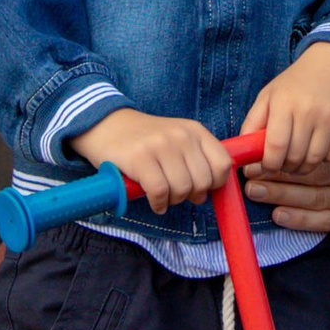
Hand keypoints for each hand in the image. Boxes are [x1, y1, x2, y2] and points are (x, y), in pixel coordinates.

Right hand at [77, 106, 229, 209]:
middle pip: (202, 182)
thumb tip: (208, 192)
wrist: (106, 125)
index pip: (223, 164)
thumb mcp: (177, 139)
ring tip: (163, 196)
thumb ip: (196, 159)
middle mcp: (181, 135)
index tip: (201, 188)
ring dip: (173, 201)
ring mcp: (160, 145)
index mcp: (195, 130)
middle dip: (191, 195)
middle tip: (177, 193)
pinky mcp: (140, 158)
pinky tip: (154, 202)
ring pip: (182, 189)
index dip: (215, 183)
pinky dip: (158, 204)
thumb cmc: (145, 140)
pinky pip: (160, 192)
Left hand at [241, 39, 329, 173]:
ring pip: (314, 161)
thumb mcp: (269, 95)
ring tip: (298, 157)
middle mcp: (309, 110)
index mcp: (284, 102)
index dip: (269, 164)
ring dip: (303, 166)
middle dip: (285, 167)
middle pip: (294, 158)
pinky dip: (323, 158)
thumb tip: (244, 154)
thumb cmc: (296, 83)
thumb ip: (252, 124)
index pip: (275, 147)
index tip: (267, 166)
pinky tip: (318, 145)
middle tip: (283, 162)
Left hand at [250, 135, 329, 234]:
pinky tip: (279, 214)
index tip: (254, 160)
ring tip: (256, 193)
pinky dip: (302, 220)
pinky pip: (328, 220)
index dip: (281, 155)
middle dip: (279, 178)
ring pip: (319, 198)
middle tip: (251, 178)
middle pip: (318, 174)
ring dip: (284, 198)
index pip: (317, 149)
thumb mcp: (319, 122)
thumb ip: (294, 127)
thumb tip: (251, 140)